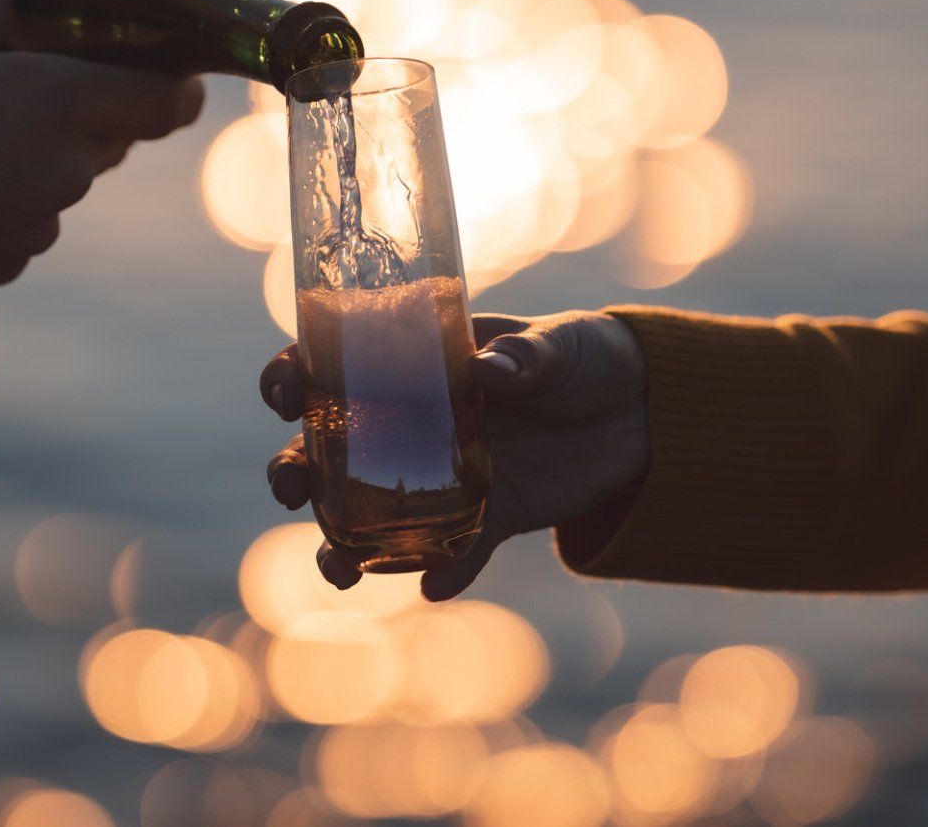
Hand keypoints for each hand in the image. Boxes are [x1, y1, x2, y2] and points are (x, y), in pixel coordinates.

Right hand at [0, 0, 201, 315]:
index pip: (163, 103)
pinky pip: (22, 227)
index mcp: (58, 103)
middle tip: (27, 91)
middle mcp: (65, 168)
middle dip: (82, 116)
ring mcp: (39, 226)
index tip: (172, 76)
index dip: (175, 88)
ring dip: (32, 163)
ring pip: (60, 184)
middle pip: (108, 140)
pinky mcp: (6, 266)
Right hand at [259, 311, 649, 600]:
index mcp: (415, 363)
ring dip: (342, 544)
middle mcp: (411, 424)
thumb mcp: (562, 344)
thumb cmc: (586, 357)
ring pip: (372, 515)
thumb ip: (528, 355)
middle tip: (289, 488)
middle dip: (294, 471)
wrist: (644, 416)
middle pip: (329, 451)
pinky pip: (455, 553)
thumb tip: (490, 371)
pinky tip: (436, 583)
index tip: (283, 393)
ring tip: (339, 571)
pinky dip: (443, 571)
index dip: (294, 377)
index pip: (333, 365)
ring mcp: (443, 477)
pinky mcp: (490, 519)